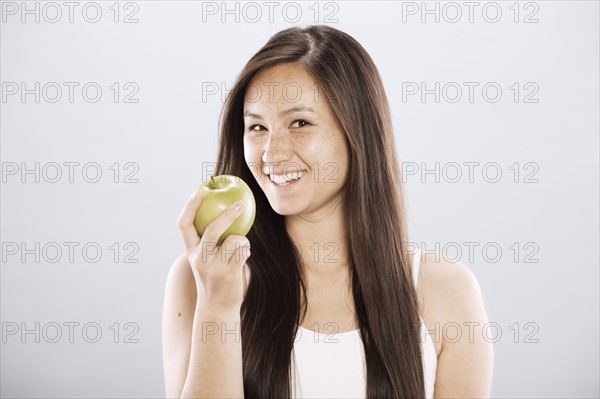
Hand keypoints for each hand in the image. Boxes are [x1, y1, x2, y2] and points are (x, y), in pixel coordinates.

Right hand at [176, 191, 250, 311]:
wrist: (217, 307)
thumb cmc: (214, 276)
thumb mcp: (204, 259)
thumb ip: (208, 240)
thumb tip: (223, 209)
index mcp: (190, 251)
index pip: (184, 225)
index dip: (190, 206)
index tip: (199, 190)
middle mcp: (199, 257)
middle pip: (211, 230)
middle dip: (227, 215)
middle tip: (241, 203)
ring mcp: (213, 266)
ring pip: (234, 240)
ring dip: (242, 239)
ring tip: (241, 246)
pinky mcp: (229, 273)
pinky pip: (243, 250)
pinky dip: (246, 249)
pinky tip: (245, 255)